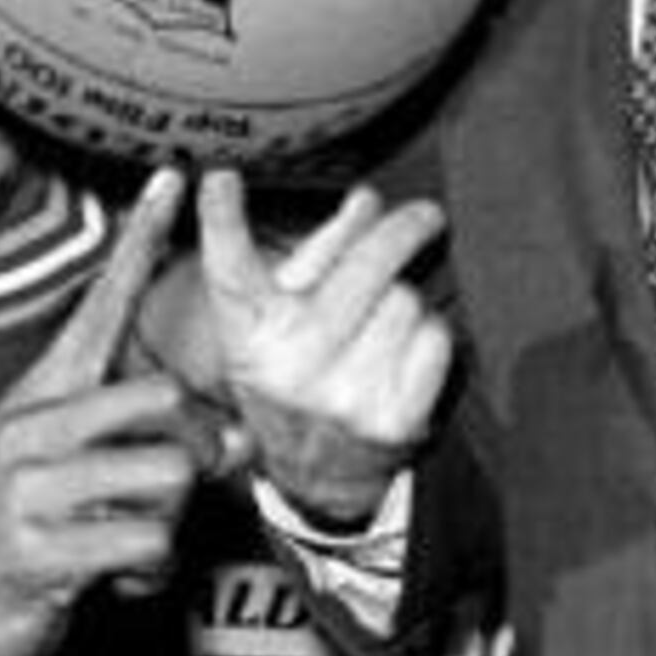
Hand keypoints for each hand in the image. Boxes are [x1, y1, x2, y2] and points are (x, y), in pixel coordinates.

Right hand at [0, 168, 216, 655]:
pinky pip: (146, 542)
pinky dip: (148, 572)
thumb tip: (230, 441)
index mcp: (42, 395)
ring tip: (126, 543)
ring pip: (167, 477)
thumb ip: (142, 444)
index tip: (172, 179)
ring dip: (168, 524)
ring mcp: (30, 484)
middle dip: (195, 454)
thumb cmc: (18, 533)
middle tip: (177, 492)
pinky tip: (113, 579)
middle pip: (164, 400)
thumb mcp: (68, 472)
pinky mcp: (36, 546)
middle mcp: (34, 426)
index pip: (100, 304)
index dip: (140, 240)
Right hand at [194, 170, 450, 526]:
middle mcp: (291, 363)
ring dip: (406, 299)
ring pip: (407, 300)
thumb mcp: (288, 315)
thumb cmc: (300, 372)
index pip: (232, 271)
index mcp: (253, 332)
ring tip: (383, 325)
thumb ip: (325, 250)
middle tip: (425, 215)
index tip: (221, 178)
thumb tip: (367, 198)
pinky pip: (435, 338)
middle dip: (403, 230)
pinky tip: (403, 355)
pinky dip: (429, 337)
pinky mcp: (393, 419)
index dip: (222, 221)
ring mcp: (343, 395)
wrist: (320, 476)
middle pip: (367, 265)